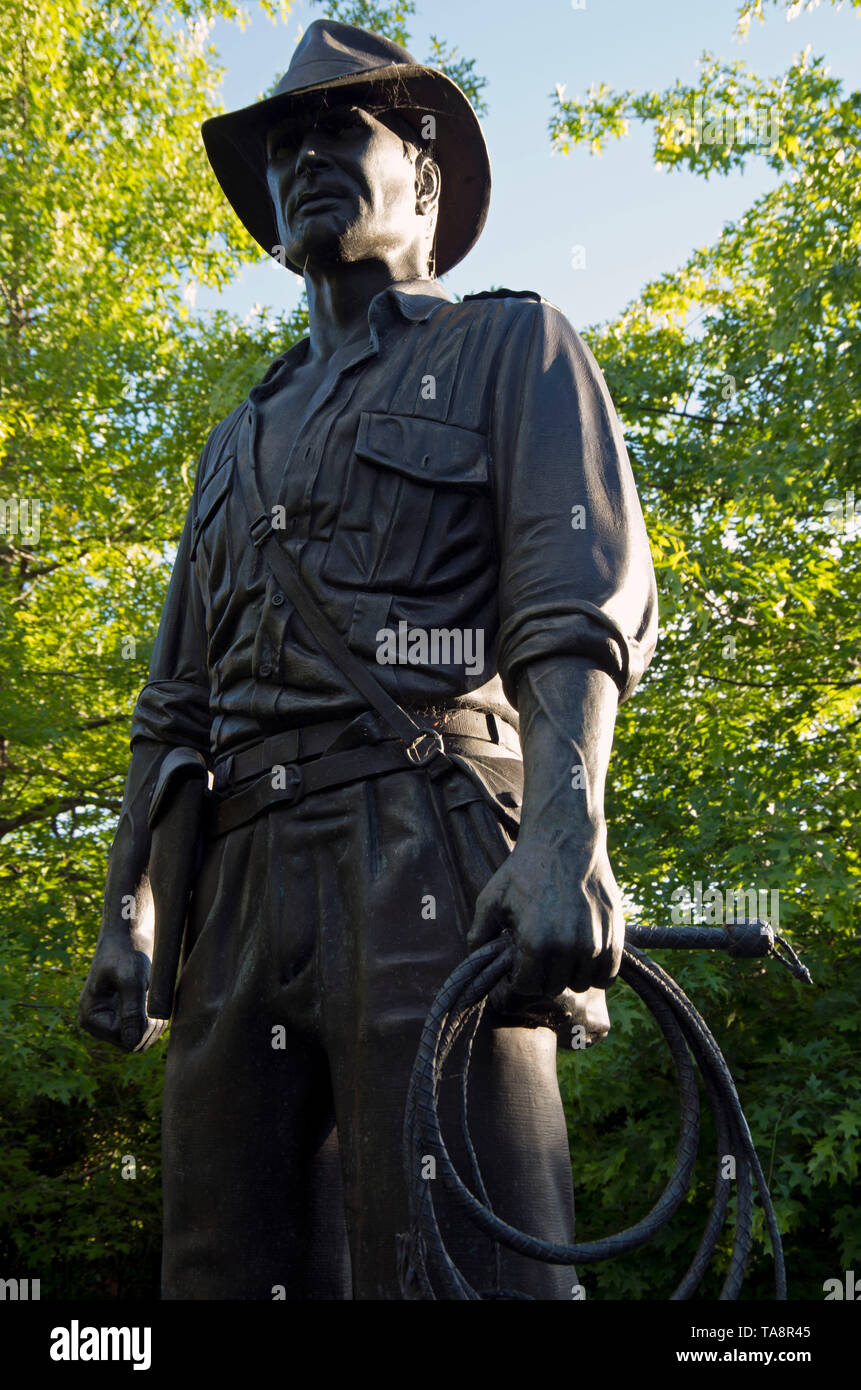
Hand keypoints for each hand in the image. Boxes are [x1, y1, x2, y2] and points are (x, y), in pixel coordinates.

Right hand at [77, 933, 166, 1052]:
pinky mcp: (124, 1014)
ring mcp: (110, 1020)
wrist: (129, 933)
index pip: (125, 1040)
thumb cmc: (127, 951)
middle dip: (151, 1026)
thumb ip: (132, 1011)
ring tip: (155, 994)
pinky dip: (156, 1018)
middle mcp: (97, 1024)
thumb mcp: (131, 979)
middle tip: (157, 996)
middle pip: (134, 1044)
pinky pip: (144, 1029)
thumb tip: (132, 1044)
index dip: (145, 1025)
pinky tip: (155, 996)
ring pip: (142, 1039)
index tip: (152, 1000)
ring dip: (155, 1022)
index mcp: (90, 1017)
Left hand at [467, 831, 623, 998]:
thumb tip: (474, 959)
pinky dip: (595, 971)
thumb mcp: (492, 897)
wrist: (565, 839)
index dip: (517, 979)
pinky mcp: (616, 934)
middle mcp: (569, 947)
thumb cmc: (525, 868)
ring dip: (568, 974)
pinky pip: (608, 974)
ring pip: (581, 984)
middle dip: (541, 976)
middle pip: (554, 988)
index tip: (517, 965)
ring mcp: (596, 942)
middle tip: (536, 955)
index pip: (527, 987)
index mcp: (537, 942)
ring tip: (558, 952)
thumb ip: (479, 933)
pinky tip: (581, 954)